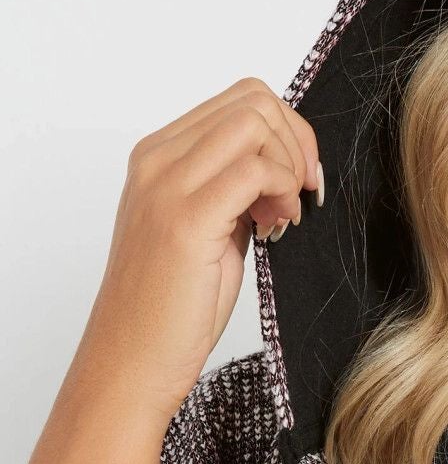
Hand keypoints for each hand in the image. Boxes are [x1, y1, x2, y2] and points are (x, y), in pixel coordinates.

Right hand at [84, 76, 322, 424]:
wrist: (132, 364)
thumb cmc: (171, 310)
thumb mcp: (211, 232)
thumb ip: (236, 191)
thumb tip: (285, 166)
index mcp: (158, 157)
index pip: (241, 100)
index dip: (287, 134)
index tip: (299, 183)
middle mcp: (156, 160)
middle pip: (253, 99)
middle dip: (297, 143)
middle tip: (300, 197)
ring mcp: (166, 185)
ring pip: (255, 122)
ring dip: (290, 166)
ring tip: (282, 218)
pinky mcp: (185, 219)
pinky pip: (256, 169)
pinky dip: (281, 192)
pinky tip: (276, 229)